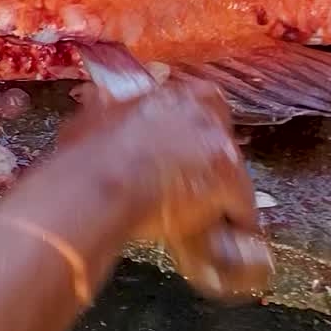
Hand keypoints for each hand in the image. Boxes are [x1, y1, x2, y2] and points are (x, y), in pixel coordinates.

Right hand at [58, 80, 273, 299]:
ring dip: (221, 188)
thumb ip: (105, 108)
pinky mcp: (229, 178)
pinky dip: (236, 219)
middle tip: (195, 180)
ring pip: (232, 169)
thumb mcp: (92, 118)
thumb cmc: (88, 156)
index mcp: (169, 96)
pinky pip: (242, 204)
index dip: (195, 128)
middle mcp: (199, 112)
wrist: (98, 183)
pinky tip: (228, 234)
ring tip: (209, 212)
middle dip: (211, 156)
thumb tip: (97, 100)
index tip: (189, 145)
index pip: (201, 102)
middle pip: (221, 134)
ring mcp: (217, 143)